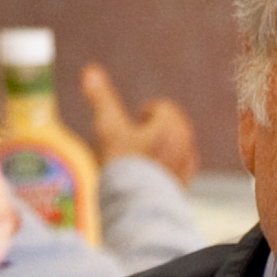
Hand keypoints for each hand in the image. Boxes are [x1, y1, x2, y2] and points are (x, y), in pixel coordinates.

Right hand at [78, 61, 198, 186]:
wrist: (134, 206)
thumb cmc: (122, 163)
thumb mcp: (107, 127)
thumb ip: (101, 98)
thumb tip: (90, 70)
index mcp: (172, 126)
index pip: (163, 108)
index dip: (144, 113)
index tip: (133, 122)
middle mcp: (186, 145)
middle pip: (171, 126)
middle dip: (152, 129)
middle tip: (132, 140)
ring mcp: (186, 167)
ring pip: (174, 148)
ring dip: (158, 148)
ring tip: (136, 159)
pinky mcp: (183, 185)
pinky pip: (176, 169)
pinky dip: (163, 167)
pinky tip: (145, 175)